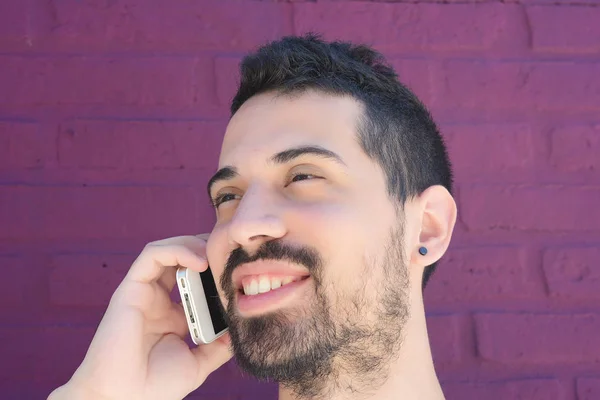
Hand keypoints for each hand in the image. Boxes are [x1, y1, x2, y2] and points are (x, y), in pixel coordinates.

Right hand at [48, 235, 232, 399]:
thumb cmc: (155, 387)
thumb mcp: (197, 363)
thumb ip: (218, 347)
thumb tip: (240, 332)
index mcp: (172, 314)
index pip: (194, 279)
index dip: (214, 269)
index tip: (238, 270)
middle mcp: (157, 299)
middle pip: (180, 259)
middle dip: (206, 249)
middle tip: (229, 252)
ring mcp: (143, 292)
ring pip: (166, 250)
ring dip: (193, 244)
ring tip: (215, 254)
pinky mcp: (130, 289)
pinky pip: (152, 255)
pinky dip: (177, 250)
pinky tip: (199, 261)